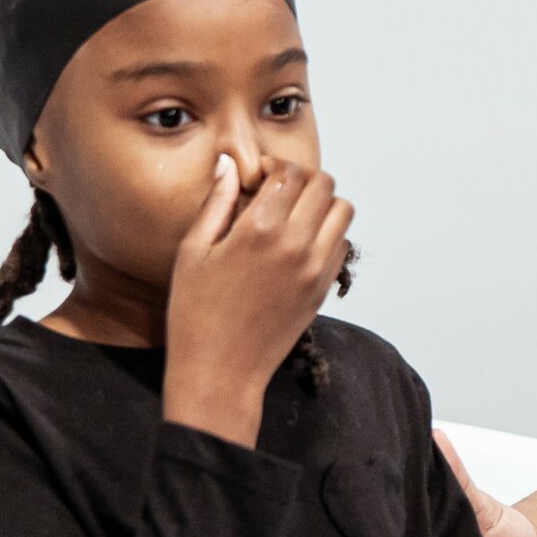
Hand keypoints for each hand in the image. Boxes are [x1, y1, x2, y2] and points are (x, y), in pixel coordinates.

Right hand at [161, 155, 354, 443]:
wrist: (220, 372)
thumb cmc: (196, 314)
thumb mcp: (193, 251)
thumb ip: (216, 202)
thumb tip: (228, 165)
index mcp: (259, 229)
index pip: (290, 172)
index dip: (275, 166)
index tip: (260, 175)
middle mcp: (295, 244)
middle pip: (323, 184)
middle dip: (302, 179)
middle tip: (278, 191)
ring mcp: (316, 268)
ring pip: (342, 211)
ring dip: (321, 203)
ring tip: (294, 213)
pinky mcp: (323, 289)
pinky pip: (342, 244)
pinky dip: (328, 233)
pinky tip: (300, 242)